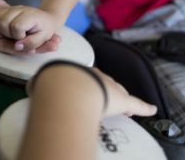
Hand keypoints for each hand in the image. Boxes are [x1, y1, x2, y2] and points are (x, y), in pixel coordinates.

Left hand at [0, 0, 60, 54]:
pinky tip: (36, 50)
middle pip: (26, 33)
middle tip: (59, 38)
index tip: (54, 24)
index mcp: (3, 12)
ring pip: (21, 43)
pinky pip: (9, 48)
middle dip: (42, 37)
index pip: (25, 19)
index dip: (39, 23)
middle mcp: (3, 26)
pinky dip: (23, 49)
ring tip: (54, 45)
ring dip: (37, 45)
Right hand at [28, 64, 156, 117]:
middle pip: (105, 84)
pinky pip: (136, 105)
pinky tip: (151, 110)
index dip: (88, 85)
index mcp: (78, 73)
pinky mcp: (123, 101)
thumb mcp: (42, 82)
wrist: (68, 85)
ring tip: (123, 111)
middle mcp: (96, 77)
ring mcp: (110, 88)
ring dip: (120, 101)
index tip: (88, 91)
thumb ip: (39, 84)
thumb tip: (33, 87)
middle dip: (106, 91)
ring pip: (118, 94)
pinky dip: (144, 108)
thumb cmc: (54, 83)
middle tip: (105, 101)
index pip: (86, 78)